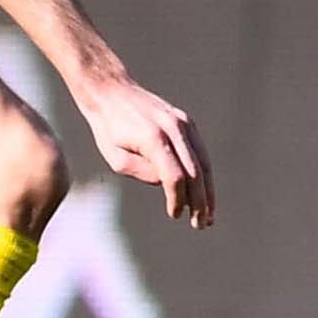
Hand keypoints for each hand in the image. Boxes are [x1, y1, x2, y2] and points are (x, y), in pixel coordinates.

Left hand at [76, 75, 214, 227]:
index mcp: (154, 138)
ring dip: (208, 191)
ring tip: (208, 215)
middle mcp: (174, 128)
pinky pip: (200, 152)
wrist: (111, 92)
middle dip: (199, 202)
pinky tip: (205, 192)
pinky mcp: (187, 121)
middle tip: (201, 224)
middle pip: (195, 173)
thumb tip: (168, 184)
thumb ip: (143, 173)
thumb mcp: (116, 158)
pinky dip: (204, 174)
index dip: (177, 199)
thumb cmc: (109, 129)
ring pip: (203, 163)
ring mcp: (184, 123)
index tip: (174, 215)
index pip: (174, 177)